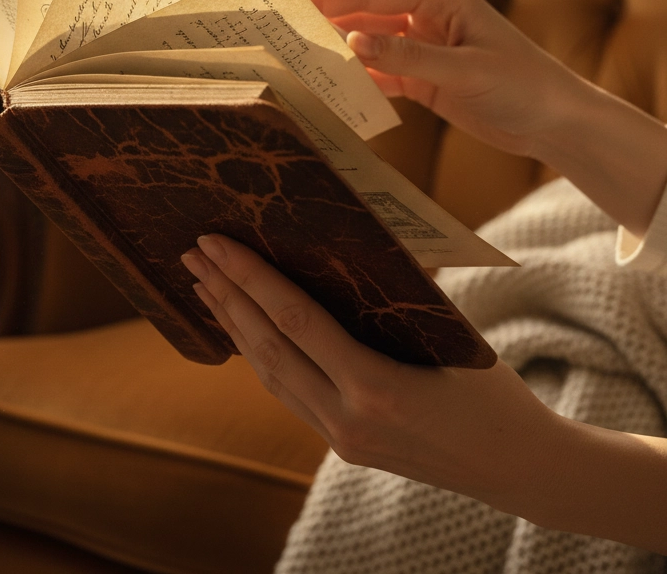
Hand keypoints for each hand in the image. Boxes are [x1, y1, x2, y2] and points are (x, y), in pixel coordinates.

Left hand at [180, 235, 553, 507]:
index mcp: (377, 388)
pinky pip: (289, 394)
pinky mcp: (343, 446)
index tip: (215, 244)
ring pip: (270, 375)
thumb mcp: (451, 336)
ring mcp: (341, 440)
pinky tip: (244, 330)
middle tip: (193, 255)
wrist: (521, 471)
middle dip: (226, 296)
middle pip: (268, 348)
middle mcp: (348, 420)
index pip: (294, 321)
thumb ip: (397, 298)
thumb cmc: (494, 394)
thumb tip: (351, 247)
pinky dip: (261, 357)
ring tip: (205, 286)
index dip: (250, 278)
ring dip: (234, 326)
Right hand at [309, 0, 575, 157]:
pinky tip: (333, 92)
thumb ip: (407, 56)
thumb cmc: (525, 86)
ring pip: (368, 46)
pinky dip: (358, 83)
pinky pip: (380, 74)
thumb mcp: (464, 70)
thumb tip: (352, 40)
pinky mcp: (422, 76)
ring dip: (338, 56)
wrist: (557, 124)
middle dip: (325, 26)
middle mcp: (427, 16)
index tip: (292, 7)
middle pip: (363, 15)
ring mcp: (423, 47)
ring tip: (298, 65)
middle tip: (283, 38)